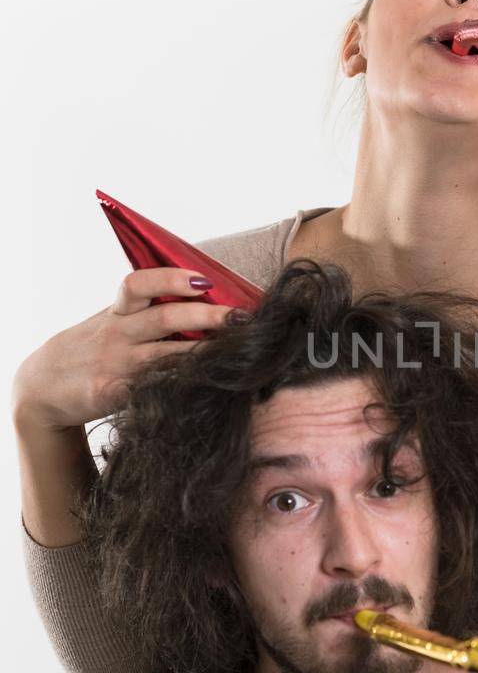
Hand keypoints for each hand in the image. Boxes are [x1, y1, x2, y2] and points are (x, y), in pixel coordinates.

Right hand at [12, 268, 234, 432]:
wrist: (43, 387)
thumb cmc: (92, 348)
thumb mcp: (111, 320)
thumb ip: (146, 310)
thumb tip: (204, 293)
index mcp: (117, 311)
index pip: (139, 284)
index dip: (171, 279)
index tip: (203, 278)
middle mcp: (117, 335)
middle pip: (164, 318)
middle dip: (206, 315)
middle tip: (240, 316)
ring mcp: (116, 366)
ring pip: (166, 356)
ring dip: (204, 352)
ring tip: (237, 349)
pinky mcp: (114, 394)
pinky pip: (155, 388)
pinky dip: (183, 385)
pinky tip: (210, 384)